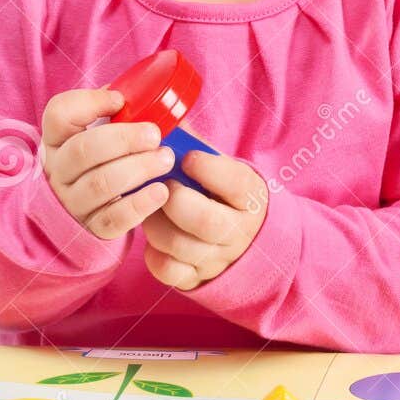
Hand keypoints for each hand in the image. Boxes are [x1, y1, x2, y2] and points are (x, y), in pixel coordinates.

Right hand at [41, 88, 173, 239]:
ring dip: (138, 168)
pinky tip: (162, 192)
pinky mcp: (92, 228)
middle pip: (83, 150)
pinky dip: (140, 204)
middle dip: (124, 139)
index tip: (119, 100)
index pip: (58, 114)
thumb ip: (117, 115)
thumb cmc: (104, 161)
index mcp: (58, 139)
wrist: (92, 213)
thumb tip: (145, 96)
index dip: (89, 102)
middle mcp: (58, 170)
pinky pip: (114, 218)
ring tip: (166, 159)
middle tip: (155, 134)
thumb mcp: (100, 134)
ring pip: (100, 184)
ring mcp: (72, 202)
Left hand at [141, 149, 268, 290]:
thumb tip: (165, 120)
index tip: (187, 158)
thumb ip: (197, 146)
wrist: (245, 239)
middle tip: (162, 185)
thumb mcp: (223, 168)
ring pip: (179, 245)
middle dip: (174, 199)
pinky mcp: (197, 278)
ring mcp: (218, 259)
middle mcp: (239, 232)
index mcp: (250, 197)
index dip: (207, 168)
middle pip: (206, 221)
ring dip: (154, 222)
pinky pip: (168, 271)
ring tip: (150, 206)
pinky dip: (153, 253)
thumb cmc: (222, 194)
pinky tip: (154, 236)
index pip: (235, 183)